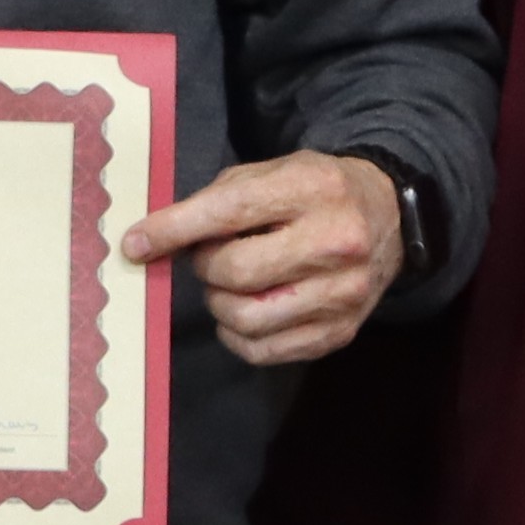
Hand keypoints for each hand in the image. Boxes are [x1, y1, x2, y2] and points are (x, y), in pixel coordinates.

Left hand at [124, 150, 403, 369]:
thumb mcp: (274, 172)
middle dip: (204, 267)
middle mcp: (335, 242)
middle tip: (207, 258)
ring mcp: (342, 293)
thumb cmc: (315, 193)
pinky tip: (242, 312)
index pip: (229, 212)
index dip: (173, 230)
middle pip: (236, 272)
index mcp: (312, 189)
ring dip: (219, 304)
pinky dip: (237, 336)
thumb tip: (156, 240)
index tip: (135, 243)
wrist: (390, 219)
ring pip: (246, 318)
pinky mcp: (340, 332)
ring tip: (228, 284)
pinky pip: (264, 351)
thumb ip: (219, 200)